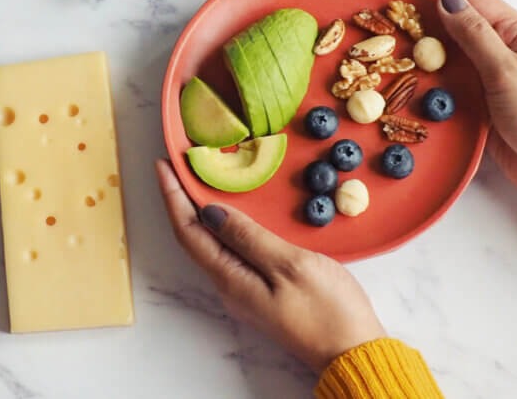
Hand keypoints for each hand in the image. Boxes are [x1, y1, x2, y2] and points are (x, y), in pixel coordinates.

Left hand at [155, 159, 384, 371]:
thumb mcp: (289, 265)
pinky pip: (232, 250)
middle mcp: (230, 285)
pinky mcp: (262, 289)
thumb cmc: (328, 311)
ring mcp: (245, 289)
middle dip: (182, 199)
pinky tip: (236, 211)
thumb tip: (210, 212)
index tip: (164, 164)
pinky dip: (226, 224)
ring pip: (213, 243)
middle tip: (179, 164)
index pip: (188, 231)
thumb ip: (248, 237)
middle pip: (195, 236)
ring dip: (202, 211)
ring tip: (200, 179)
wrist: (353, 352)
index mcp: (230, 279)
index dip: (173, 195)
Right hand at [395, 0, 516, 217]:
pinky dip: (425, 79)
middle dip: (420, 9)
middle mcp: (503, 52)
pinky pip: (447, 85)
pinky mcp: (482, 108)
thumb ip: (474, 36)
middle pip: (455, 22)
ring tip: (383, 35)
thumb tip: (446, 0)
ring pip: (447, 54)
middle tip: (383, 2)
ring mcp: (492, 80)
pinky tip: (403, 76)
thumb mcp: (509, 72)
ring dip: (418, 45)